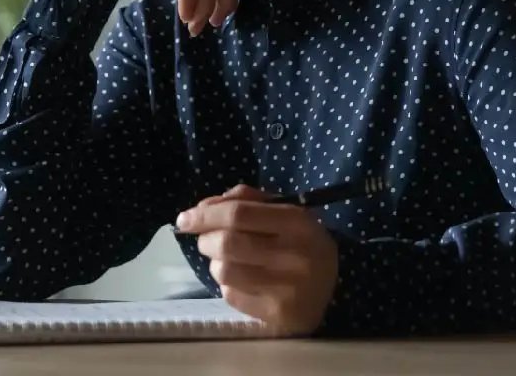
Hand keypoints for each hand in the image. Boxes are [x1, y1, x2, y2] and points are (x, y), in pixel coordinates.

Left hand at [175, 185, 338, 335]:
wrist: (332, 288)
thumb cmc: (298, 242)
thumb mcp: (282, 211)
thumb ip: (243, 200)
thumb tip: (201, 209)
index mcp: (298, 222)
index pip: (237, 214)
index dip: (204, 215)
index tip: (183, 219)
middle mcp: (295, 255)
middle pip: (226, 243)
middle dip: (205, 240)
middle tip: (207, 241)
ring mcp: (288, 289)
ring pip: (224, 271)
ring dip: (215, 264)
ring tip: (228, 261)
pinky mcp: (278, 315)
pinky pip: (231, 295)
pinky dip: (228, 286)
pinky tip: (244, 282)